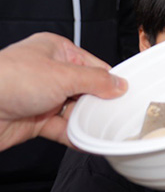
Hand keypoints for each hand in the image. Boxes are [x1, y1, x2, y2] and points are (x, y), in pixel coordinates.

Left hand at [0, 32, 126, 150]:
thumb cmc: (7, 79)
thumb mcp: (62, 75)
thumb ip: (95, 80)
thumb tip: (118, 84)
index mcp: (56, 51)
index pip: (93, 65)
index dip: (109, 80)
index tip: (125, 94)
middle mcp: (48, 73)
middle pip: (85, 90)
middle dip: (98, 103)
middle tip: (115, 115)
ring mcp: (41, 98)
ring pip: (74, 111)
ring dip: (86, 121)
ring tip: (102, 129)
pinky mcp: (33, 121)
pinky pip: (61, 129)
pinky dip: (73, 136)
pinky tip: (86, 141)